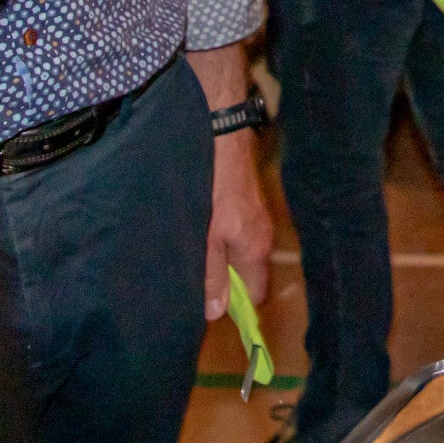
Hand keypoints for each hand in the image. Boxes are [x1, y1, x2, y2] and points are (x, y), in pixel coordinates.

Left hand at [185, 45, 272, 319]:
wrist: (218, 127)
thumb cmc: (211, 184)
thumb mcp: (205, 237)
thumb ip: (209, 276)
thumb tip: (216, 314)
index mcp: (255, 249)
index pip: (257, 295)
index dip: (238, 309)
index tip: (212, 315)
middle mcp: (260, 233)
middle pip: (245, 273)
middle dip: (222, 284)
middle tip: (189, 287)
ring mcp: (253, 213)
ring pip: (235, 250)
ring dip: (214, 259)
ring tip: (183, 259)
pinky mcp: (240, 196)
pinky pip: (230, 230)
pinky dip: (213, 236)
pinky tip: (190, 230)